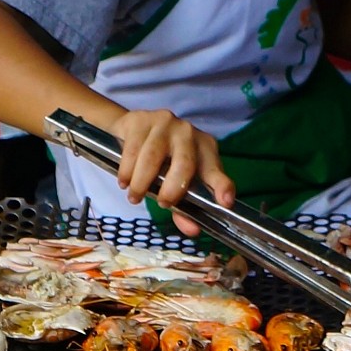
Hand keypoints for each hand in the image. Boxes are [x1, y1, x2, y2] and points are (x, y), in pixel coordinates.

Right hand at [107, 107, 235, 230]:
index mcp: (205, 149)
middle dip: (172, 189)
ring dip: (141, 182)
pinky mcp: (141, 120)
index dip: (222, 186)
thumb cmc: (161, 160)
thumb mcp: (174, 181)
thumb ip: (184, 208)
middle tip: (162, 203)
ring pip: (152, 157)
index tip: (226, 202)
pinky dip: (126, 170)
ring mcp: (165, 123)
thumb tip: (192, 230)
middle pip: (184, 164)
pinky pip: (133, 149)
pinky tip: (124, 180)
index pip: (215, 170)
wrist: (134, 127)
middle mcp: (189, 133)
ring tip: (134, 196)